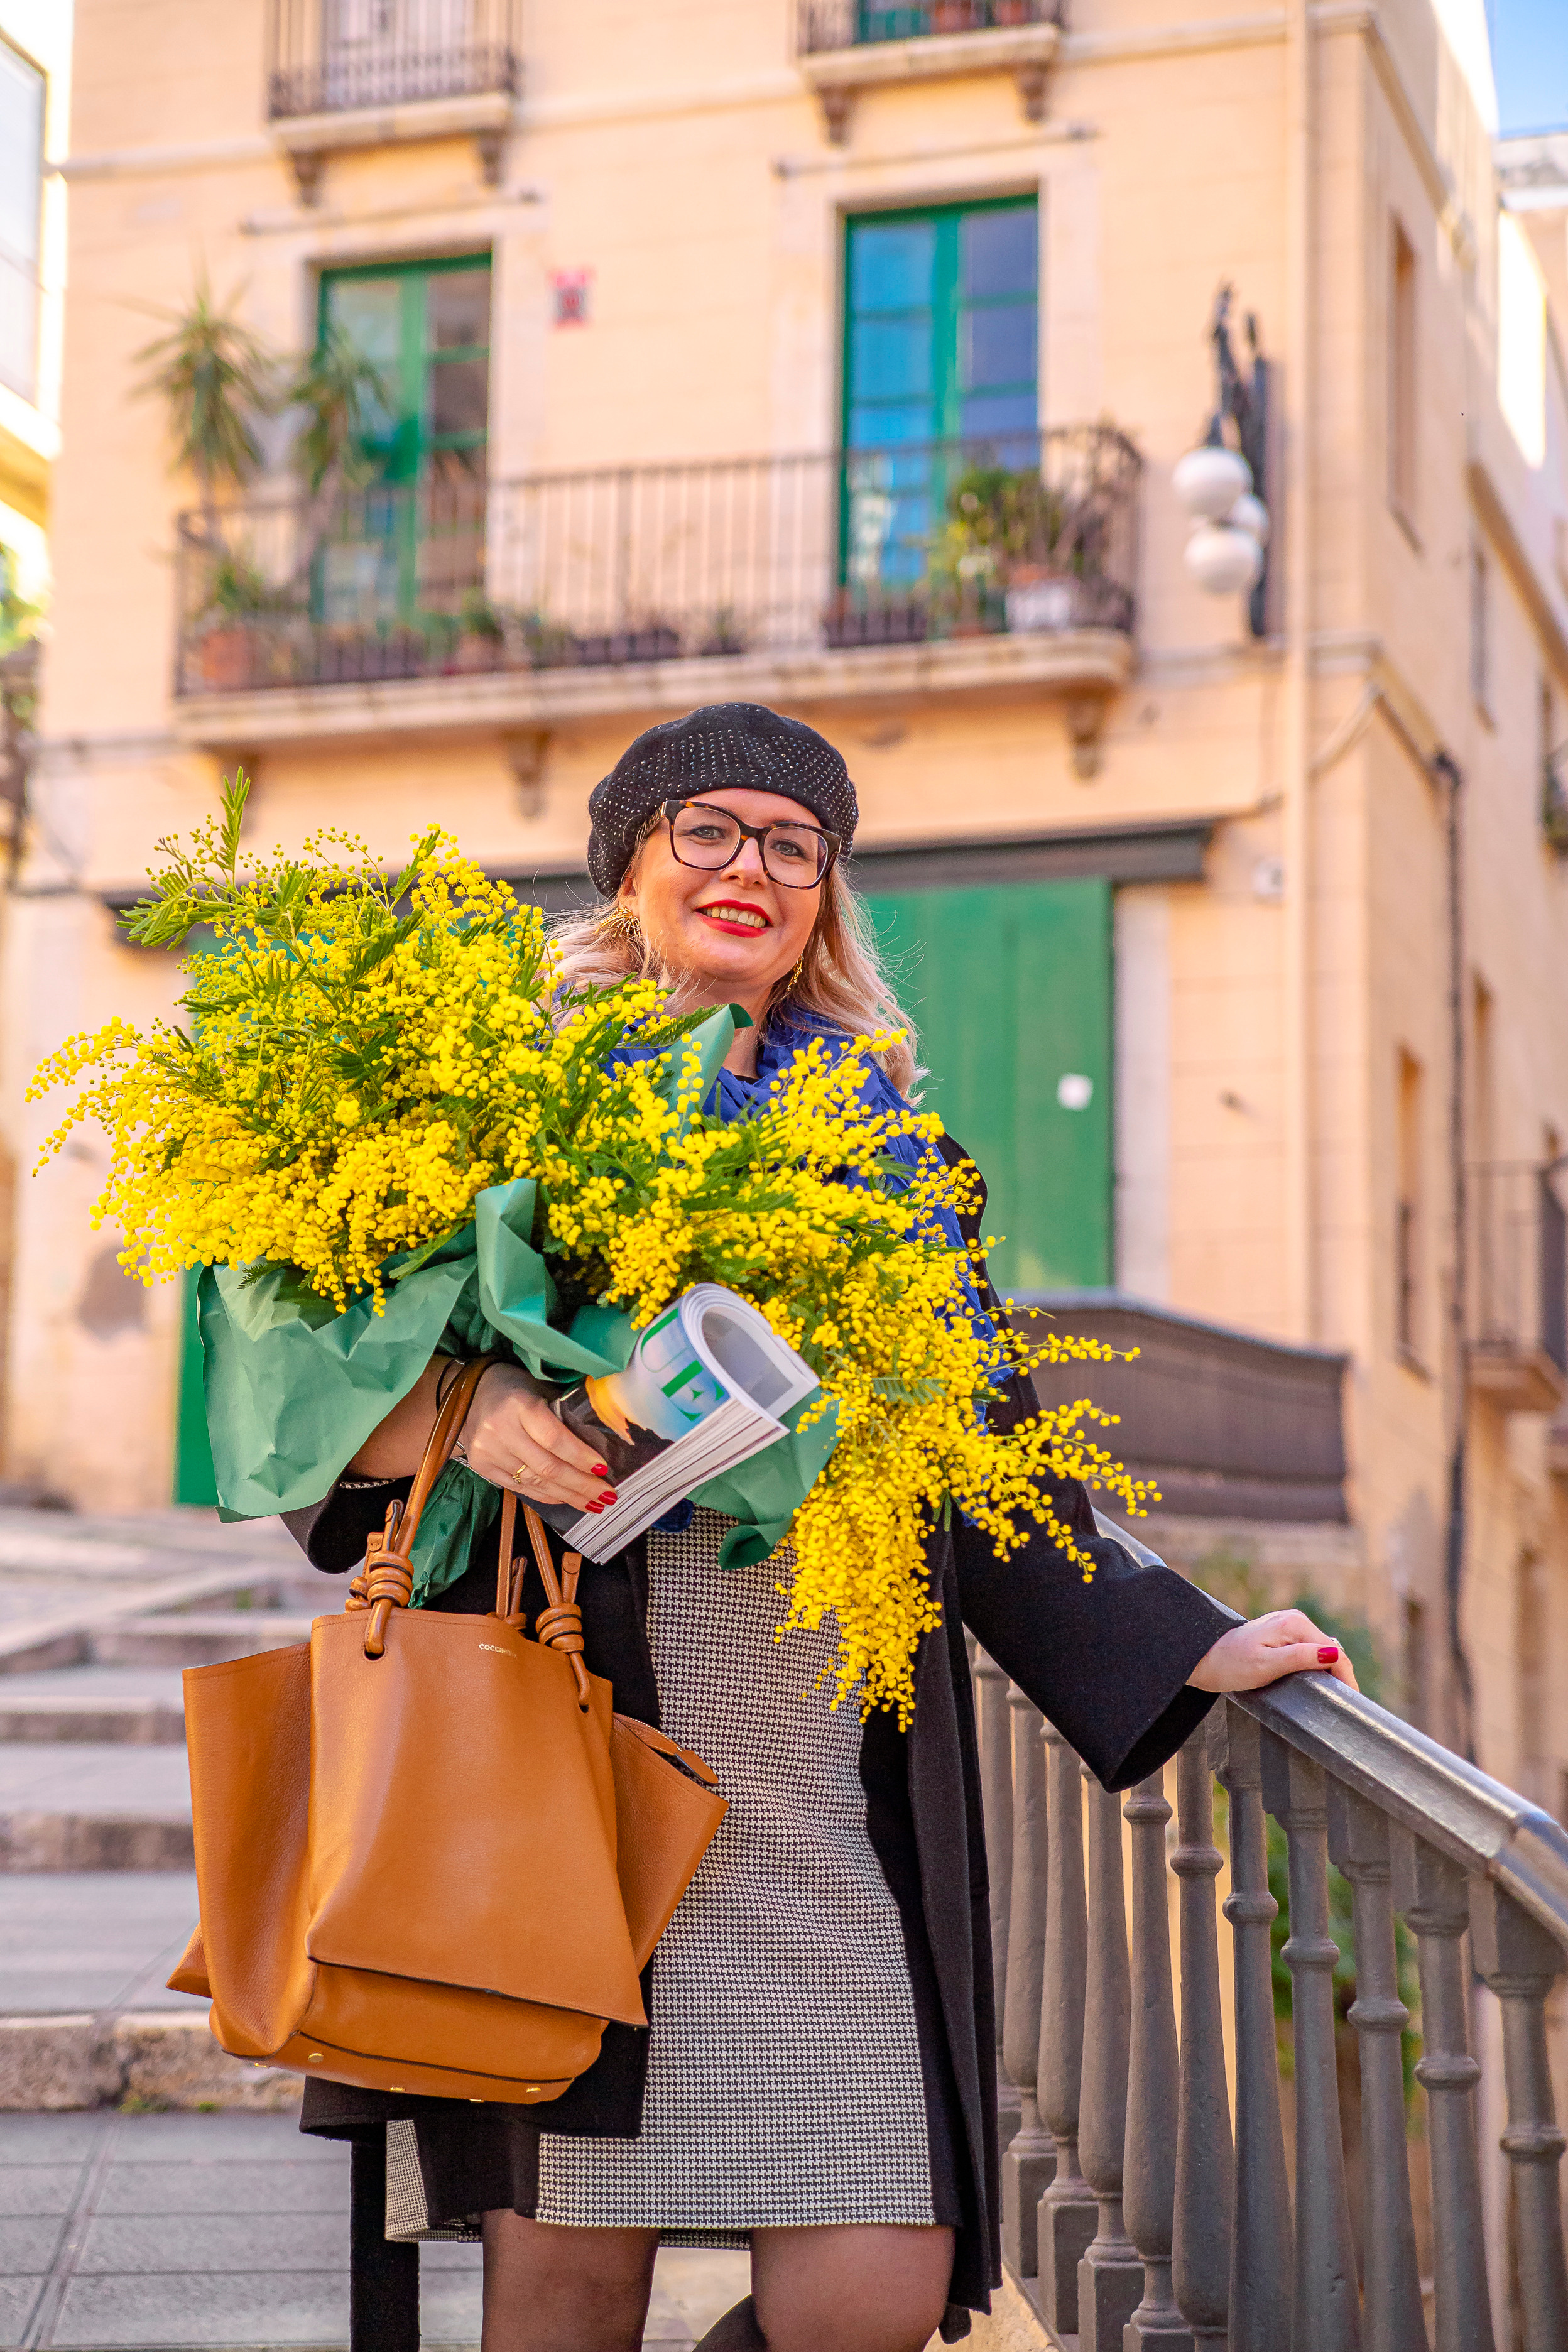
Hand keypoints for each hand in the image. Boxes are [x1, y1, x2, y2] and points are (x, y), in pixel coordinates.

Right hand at [458, 1363, 614, 1518]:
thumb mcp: (541, 1391)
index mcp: (518, 1405)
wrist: (469, 1395)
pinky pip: (521, 1488)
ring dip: (568, 1496)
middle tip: (607, 1496)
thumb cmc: (516, 1389)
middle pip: (547, 1467)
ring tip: (593, 1504)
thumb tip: (600, 1444)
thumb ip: (564, 1416)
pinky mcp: (482, 1466)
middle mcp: (500, 1430)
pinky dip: (547, 1496)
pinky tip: (567, 1499)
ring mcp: (488, 1451)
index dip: (580, 1456)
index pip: (553, 1438)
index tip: (603, 1469)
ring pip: (536, 1482)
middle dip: (581, 1485)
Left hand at [1188, 1609, 1359, 1693]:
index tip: (1351, 1701)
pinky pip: (1309, 1649)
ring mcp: (1289, 1625)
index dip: (1345, 1676)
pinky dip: (1316, 1666)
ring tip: (1334, 1696)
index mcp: (1295, 1624)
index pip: (1334, 1651)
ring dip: (1329, 1670)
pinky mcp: (1282, 1634)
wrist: (1204, 1658)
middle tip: (1344, 1704)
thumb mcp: (1267, 1665)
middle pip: (1331, 1650)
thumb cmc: (1232, 1664)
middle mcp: (1295, 1620)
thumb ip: (1301, 1658)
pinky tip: (1317, 1682)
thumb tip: (1334, 1654)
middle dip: (1340, 1674)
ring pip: (1321, 1650)